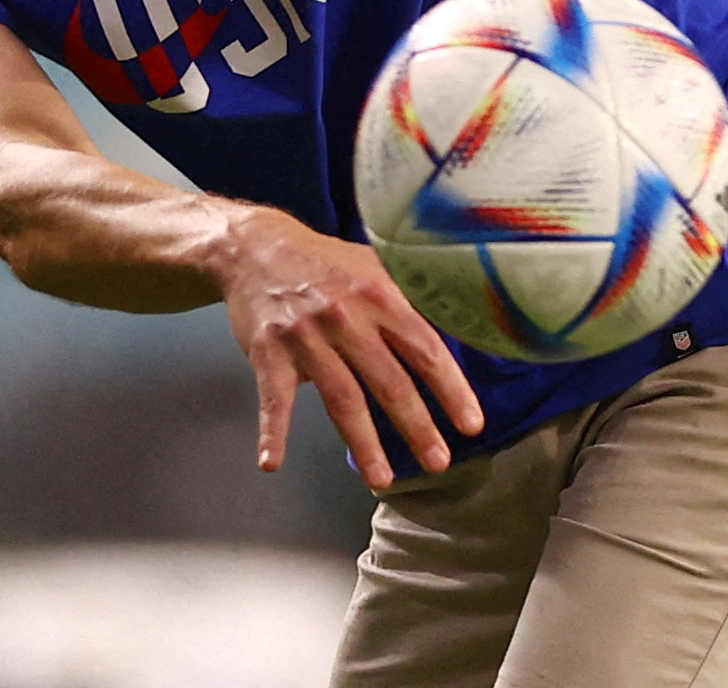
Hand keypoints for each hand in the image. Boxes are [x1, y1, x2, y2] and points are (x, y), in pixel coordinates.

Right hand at [215, 205, 483, 488]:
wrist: (256, 249)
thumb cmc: (325, 263)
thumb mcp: (373, 266)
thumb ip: (409, 299)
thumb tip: (457, 328)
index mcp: (379, 294)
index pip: (425, 348)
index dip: (451, 388)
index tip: (471, 424)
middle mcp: (346, 316)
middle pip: (388, 381)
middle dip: (417, 426)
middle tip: (438, 462)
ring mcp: (306, 336)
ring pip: (341, 398)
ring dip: (364, 443)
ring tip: (383, 479)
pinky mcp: (268, 352)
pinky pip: (273, 398)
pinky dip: (272, 431)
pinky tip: (272, 462)